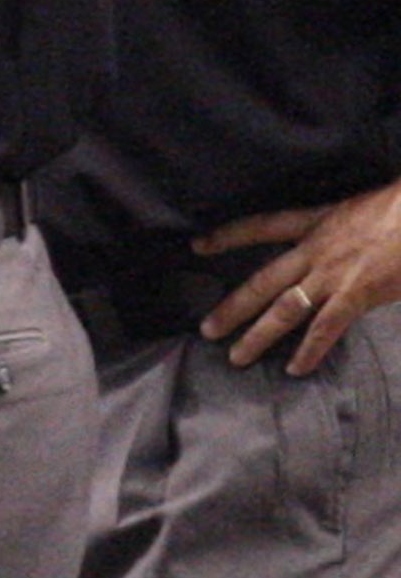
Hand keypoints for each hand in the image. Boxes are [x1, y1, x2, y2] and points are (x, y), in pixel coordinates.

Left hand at [198, 177, 400, 372]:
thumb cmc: (397, 209)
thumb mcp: (354, 208)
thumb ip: (334, 230)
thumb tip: (325, 248)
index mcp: (314, 222)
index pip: (260, 227)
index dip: (227, 236)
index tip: (197, 246)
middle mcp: (315, 250)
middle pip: (262, 280)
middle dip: (232, 307)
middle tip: (207, 330)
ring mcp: (334, 275)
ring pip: (285, 310)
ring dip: (259, 335)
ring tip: (236, 357)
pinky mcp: (357, 295)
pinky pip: (326, 328)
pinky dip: (310, 350)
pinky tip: (295, 368)